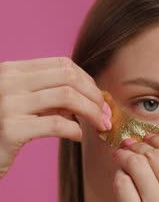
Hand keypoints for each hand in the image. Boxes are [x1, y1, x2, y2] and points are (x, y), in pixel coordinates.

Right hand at [0, 57, 107, 178]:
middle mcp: (8, 82)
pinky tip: (78, 137)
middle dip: (94, 95)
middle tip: (105, 114)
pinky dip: (75, 130)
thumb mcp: (21, 106)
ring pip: (67, 97)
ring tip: (99, 125)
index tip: (99, 98)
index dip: (87, 80)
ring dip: (91, 112)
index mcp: (11, 71)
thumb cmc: (0, 130)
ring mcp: (7, 104)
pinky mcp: (10, 130)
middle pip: (68, 77)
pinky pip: (56, 125)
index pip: (61, 64)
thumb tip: (86, 100)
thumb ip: (47, 99)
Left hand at [112, 134, 158, 201]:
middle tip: (127, 146)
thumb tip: (157, 151)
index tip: (146, 139)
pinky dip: (119, 178)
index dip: (156, 140)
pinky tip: (121, 181)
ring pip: (135, 163)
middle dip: (137, 146)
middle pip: (153, 153)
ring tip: (120, 159)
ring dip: (124, 157)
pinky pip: (122, 183)